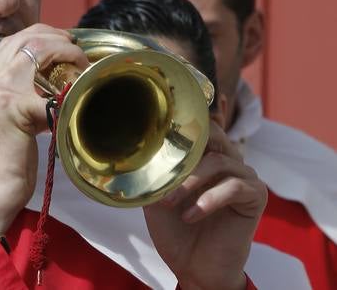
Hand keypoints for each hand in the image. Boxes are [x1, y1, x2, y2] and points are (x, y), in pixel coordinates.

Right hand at [0, 25, 88, 234]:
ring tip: (80, 64)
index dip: (40, 36)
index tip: (61, 44)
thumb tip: (45, 83)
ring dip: (65, 52)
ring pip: (37, 49)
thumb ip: (12, 96)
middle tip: (75, 48)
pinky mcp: (12, 107)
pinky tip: (77, 97)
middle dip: (56, 37)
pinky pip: (49, 90)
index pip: (11, 41)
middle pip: (25, 38)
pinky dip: (68, 89)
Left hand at [144, 121, 266, 289]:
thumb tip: (138, 150)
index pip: (198, 126)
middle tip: (166, 169)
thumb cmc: (175, 229)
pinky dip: (209, 199)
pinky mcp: (256, 195)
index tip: (157, 136)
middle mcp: (227, 159)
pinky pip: (234, 187)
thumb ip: (154, 170)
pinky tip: (191, 215)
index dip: (180, 129)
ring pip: (218, 161)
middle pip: (212, 134)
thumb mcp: (157, 195)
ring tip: (170, 203)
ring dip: (190, 181)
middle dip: (185, 152)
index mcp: (206, 155)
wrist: (194, 268)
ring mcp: (244, 175)